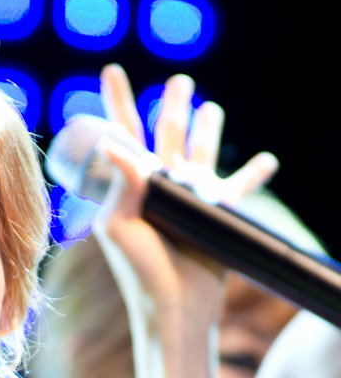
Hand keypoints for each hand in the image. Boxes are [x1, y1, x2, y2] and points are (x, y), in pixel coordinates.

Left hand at [93, 65, 277, 377]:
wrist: (174, 304)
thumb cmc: (138, 269)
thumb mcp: (118, 226)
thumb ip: (119, 182)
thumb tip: (113, 141)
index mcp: (131, 186)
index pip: (124, 136)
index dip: (118, 104)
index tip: (111, 73)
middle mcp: (161, 188)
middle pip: (168, 136)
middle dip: (173, 107)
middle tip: (179, 81)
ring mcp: (190, 199)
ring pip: (202, 154)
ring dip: (208, 130)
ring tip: (211, 110)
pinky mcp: (217, 214)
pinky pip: (239, 189)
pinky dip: (252, 175)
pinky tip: (266, 162)